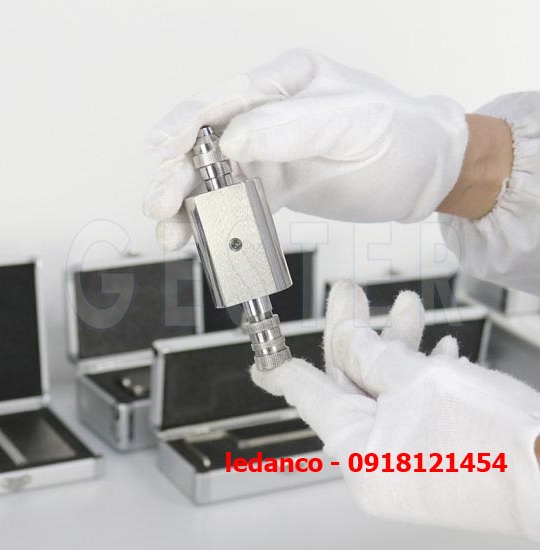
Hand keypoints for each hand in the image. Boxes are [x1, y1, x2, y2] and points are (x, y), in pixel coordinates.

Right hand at [144, 49, 467, 248]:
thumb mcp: (353, 122)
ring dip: (189, 204)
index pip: (224, 99)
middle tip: (161, 205)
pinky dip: (217, 221)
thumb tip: (231, 140)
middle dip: (178, 174)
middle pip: (207, 141)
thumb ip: (291, 126)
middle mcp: (270, 114)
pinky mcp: (276, 185)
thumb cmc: (400, 137)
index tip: (161, 151)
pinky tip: (199, 237)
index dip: (186, 124)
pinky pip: (237, 202)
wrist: (424, 173)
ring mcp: (269, 151)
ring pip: (214, 176)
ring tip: (171, 232)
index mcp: (287, 82)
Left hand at [252, 281, 539, 539]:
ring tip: (409, 305)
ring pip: (388, 388)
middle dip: (356, 331)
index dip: (281, 367)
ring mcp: (408, 461)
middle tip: (350, 291)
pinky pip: (414, 407)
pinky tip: (438, 350)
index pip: (307, 393)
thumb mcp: (414, 377)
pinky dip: (421, 375)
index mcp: (357, 449)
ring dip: (397, 345)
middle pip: (351, 382)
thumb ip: (369, 353)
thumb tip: (342, 336)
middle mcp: (376, 461)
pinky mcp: (436, 455)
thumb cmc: (492, 438)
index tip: (262, 360)